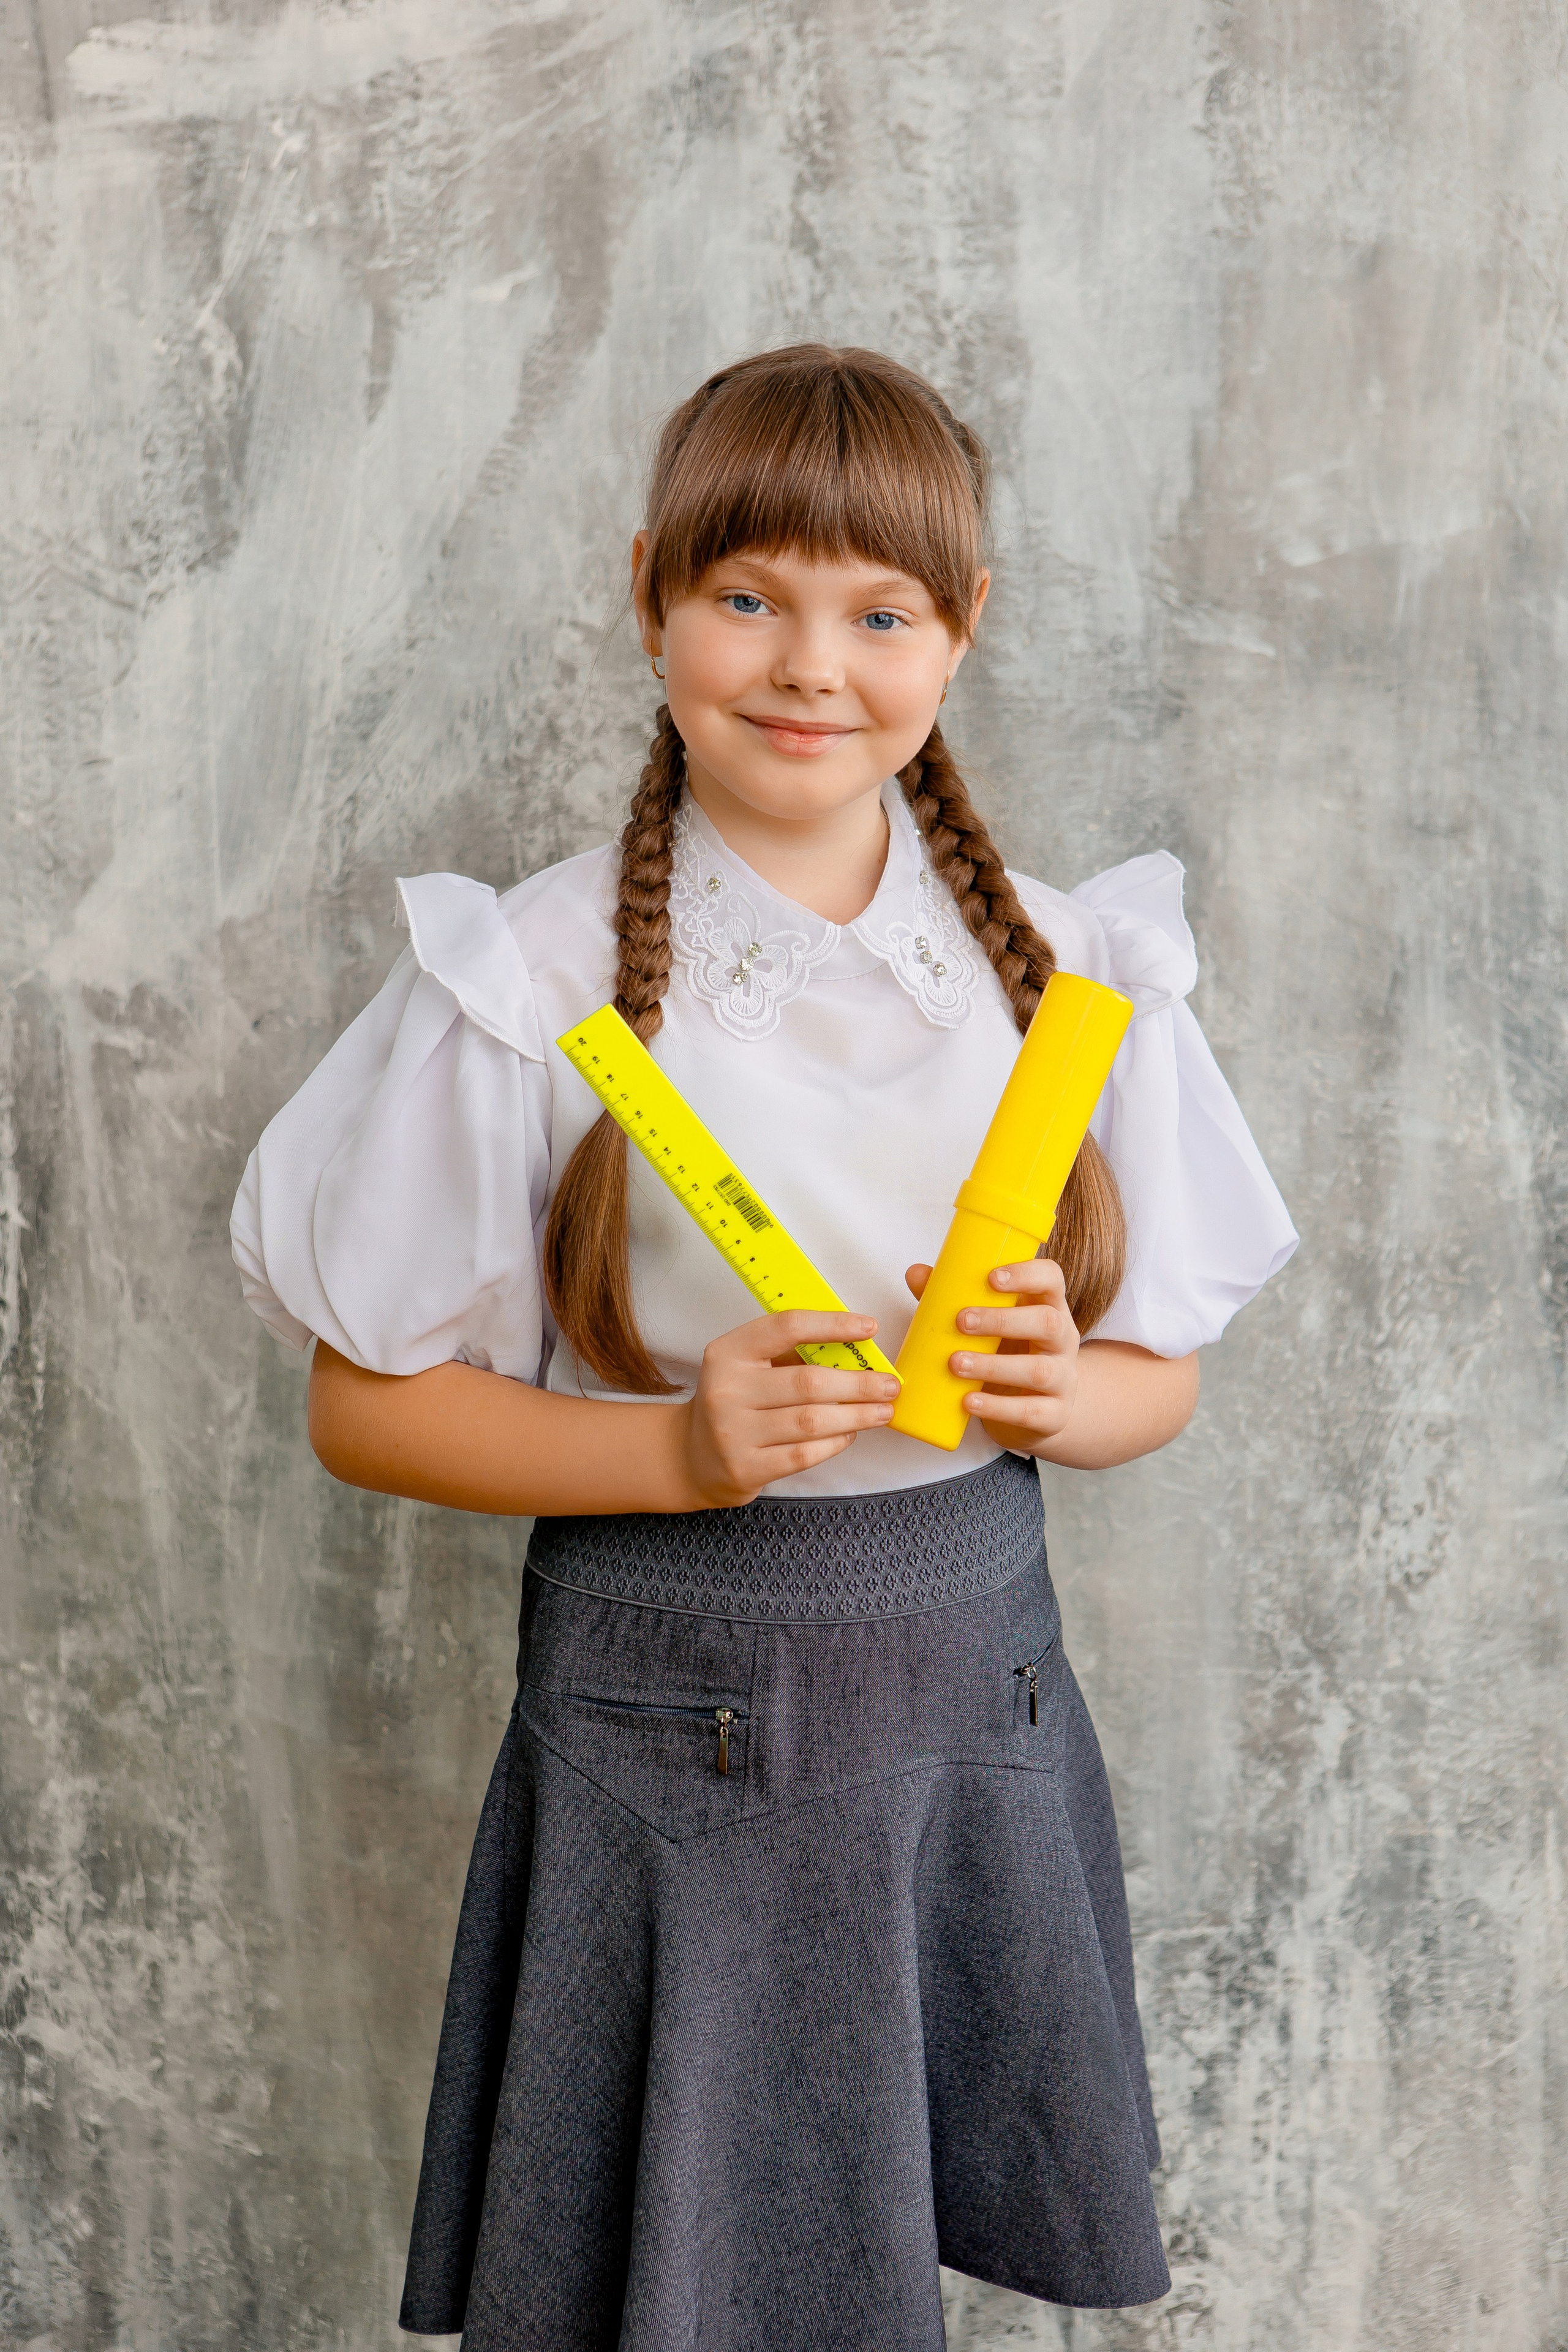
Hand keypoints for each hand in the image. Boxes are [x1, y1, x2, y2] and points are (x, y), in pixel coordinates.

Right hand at [681, 1311, 899, 1506]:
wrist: (692, 1456)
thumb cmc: (735, 1403)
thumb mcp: (747, 1367)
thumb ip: (789, 1353)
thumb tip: (854, 1347)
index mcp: (728, 1352)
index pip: (786, 1327)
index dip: (832, 1324)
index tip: (869, 1328)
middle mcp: (726, 1390)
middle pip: (808, 1381)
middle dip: (859, 1383)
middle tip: (890, 1384)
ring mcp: (733, 1432)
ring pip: (812, 1421)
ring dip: (856, 1415)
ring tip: (882, 1411)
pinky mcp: (745, 1468)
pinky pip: (804, 1454)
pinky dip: (835, 1442)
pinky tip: (850, 1434)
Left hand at [904, 1257, 1079, 1455]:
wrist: (1039, 1407)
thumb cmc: (1010, 1351)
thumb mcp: (991, 1323)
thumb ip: (955, 1297)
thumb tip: (915, 1274)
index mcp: (1049, 1306)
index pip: (1051, 1279)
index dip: (1027, 1274)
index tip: (991, 1278)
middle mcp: (1063, 1340)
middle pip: (1048, 1323)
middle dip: (1003, 1321)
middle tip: (961, 1321)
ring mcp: (1063, 1379)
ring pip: (1039, 1371)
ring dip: (994, 1366)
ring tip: (955, 1363)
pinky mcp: (1055, 1414)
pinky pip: (1031, 1412)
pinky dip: (998, 1408)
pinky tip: (969, 1401)